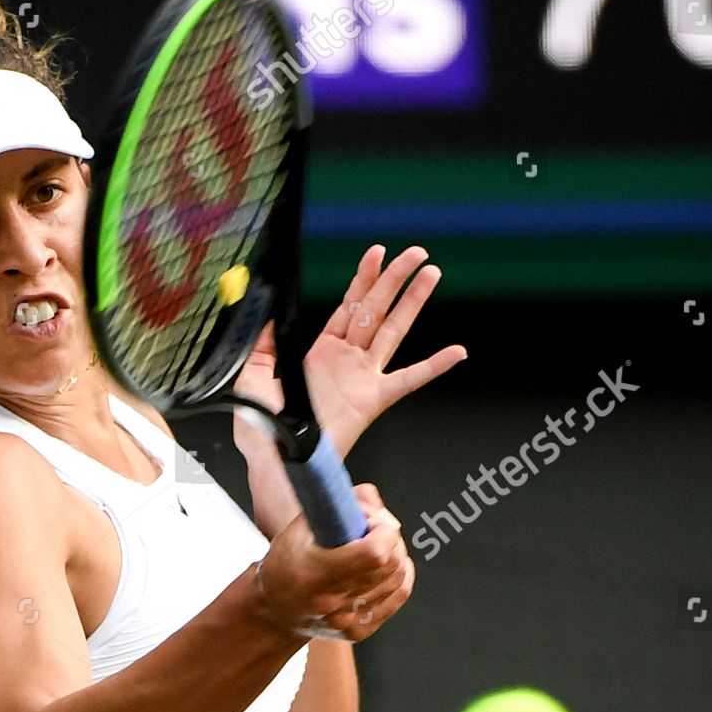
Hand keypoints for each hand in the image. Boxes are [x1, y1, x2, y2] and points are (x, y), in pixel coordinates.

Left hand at [233, 245, 466, 456]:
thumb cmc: (263, 428)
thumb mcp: (254, 377)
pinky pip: (409, 379)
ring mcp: (363, 377)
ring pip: (392, 330)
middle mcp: (347, 360)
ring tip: (431, 274)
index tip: (377, 254)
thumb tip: (270, 317)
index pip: (348, 306)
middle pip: (375, 309)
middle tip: (414, 253)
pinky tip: (456, 352)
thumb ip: (264, 345)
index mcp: (320, 352)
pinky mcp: (373, 399)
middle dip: (394, 279)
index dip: (363, 278)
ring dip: (413, 301)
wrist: (275, 458)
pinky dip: (434, 366)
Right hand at [254, 484, 412, 642]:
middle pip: (390, 563)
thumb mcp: (300, 527)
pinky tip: (390, 565)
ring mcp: (348, 619)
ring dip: (395, 554)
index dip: (382, 529)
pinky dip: (401, 575)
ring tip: (377, 545)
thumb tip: (369, 494)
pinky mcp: (360, 630)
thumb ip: (335, 505)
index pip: (374, 553)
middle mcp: (333, 601)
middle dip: (389, 537)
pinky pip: (398, 596)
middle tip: (372, 528)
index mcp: (316, 573)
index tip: (370, 519)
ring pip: (398, 578)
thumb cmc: (284, 565)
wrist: (273, 610)